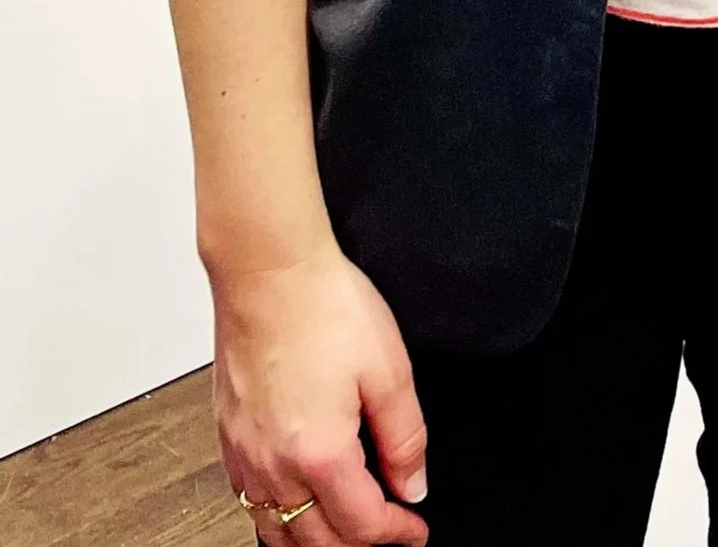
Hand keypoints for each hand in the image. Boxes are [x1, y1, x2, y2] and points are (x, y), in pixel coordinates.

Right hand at [212, 243, 428, 544]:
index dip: (396, 535)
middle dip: (359, 546)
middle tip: (388, 533)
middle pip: (317, 543)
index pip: (363, 525)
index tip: (415, 530)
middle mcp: (274, 467)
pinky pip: (251, 504)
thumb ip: (405, 437)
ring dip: (315, 541)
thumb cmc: (324, 307)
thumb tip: (412, 484)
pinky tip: (297, 500)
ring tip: (347, 528)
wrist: (267, 272)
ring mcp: (244, 457)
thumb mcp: (389, 369)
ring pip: (277, 533)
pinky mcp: (228, 439)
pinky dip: (278, 518)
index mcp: (319, 455)